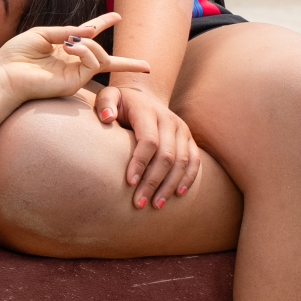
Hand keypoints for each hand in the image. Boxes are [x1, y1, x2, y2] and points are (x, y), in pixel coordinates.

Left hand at [0, 13, 143, 104]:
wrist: (4, 75)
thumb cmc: (16, 55)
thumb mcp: (41, 34)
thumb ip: (67, 31)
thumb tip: (91, 31)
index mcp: (62, 49)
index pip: (87, 37)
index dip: (102, 24)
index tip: (117, 16)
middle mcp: (71, 63)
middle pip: (106, 61)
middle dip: (127, 63)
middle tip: (144, 65)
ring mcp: (74, 75)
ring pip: (101, 58)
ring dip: (90, 44)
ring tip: (71, 43)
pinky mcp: (74, 82)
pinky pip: (93, 64)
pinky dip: (86, 51)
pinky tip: (70, 48)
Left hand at [91, 83, 201, 209]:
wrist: (145, 96)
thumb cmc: (122, 102)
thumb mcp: (110, 95)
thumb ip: (105, 102)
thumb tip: (107, 117)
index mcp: (148, 112)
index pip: (149, 140)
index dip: (140, 162)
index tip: (130, 183)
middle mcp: (169, 120)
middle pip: (167, 155)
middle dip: (153, 181)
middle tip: (139, 203)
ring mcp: (182, 130)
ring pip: (182, 161)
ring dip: (170, 185)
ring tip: (156, 205)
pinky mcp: (190, 139)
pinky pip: (195, 161)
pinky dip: (188, 178)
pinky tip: (178, 194)